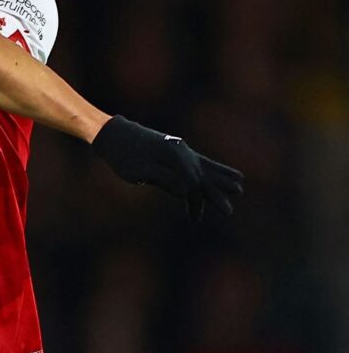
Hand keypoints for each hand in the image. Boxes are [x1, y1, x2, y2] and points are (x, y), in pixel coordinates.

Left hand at [89, 115, 244, 219]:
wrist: (113, 134)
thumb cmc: (122, 155)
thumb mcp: (138, 170)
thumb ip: (164, 179)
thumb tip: (187, 191)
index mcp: (172, 155)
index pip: (191, 181)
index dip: (196, 200)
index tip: (195, 217)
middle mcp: (180, 151)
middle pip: (202, 175)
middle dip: (215, 193)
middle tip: (228, 212)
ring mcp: (180, 151)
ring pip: (205, 168)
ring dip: (220, 180)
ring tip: (239, 188)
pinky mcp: (177, 152)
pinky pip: (199, 164)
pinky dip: (212, 171)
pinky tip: (224, 175)